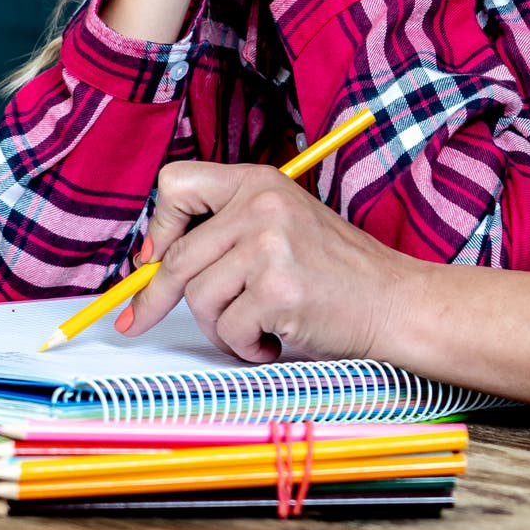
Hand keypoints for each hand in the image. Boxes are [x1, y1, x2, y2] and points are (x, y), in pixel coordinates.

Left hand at [117, 162, 422, 364]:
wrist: (394, 302)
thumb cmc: (337, 274)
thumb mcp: (283, 227)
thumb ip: (229, 230)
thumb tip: (152, 262)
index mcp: (259, 182)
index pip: (177, 184)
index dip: (158, 227)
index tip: (152, 259)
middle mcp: (262, 205)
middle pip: (178, 257)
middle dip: (153, 299)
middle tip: (135, 323)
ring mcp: (271, 246)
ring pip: (200, 299)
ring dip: (220, 328)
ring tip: (257, 327)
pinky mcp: (278, 290)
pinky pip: (229, 330)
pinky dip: (246, 346)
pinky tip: (276, 338)